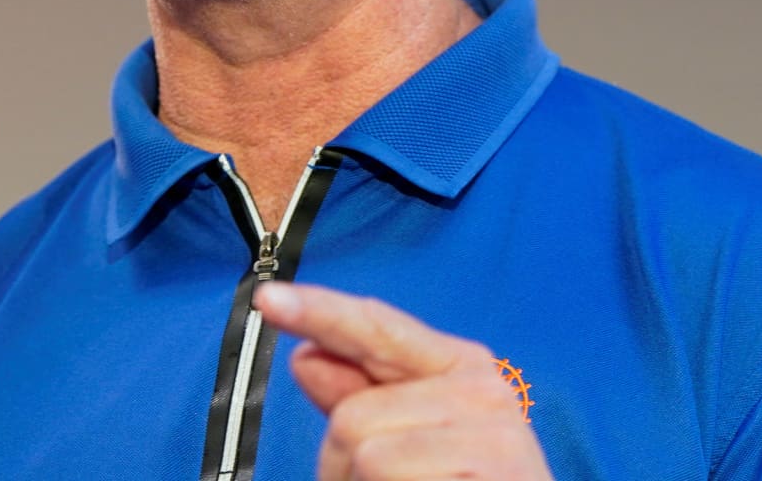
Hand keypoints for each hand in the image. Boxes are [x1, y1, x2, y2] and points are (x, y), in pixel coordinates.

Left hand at [254, 281, 554, 479]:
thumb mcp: (409, 440)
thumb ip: (360, 398)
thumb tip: (308, 356)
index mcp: (461, 369)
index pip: (377, 328)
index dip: (319, 311)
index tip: (268, 299)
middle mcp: (482, 391)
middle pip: (351, 415)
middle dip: (345, 468)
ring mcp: (492, 434)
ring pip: (365, 454)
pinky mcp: (494, 469)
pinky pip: (386, 473)